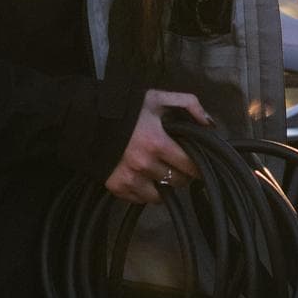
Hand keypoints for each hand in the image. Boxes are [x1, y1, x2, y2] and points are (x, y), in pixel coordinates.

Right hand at [104, 89, 208, 204]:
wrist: (87, 118)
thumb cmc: (127, 108)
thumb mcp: (158, 98)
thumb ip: (188, 104)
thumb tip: (210, 123)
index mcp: (157, 142)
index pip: (189, 165)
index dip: (197, 166)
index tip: (198, 165)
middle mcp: (144, 164)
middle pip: (176, 181)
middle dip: (182, 175)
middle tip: (179, 167)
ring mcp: (129, 177)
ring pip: (159, 195)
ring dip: (164, 187)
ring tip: (162, 175)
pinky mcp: (116, 186)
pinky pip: (140, 199)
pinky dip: (145, 192)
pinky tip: (145, 180)